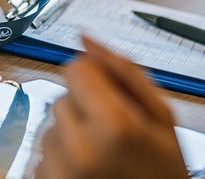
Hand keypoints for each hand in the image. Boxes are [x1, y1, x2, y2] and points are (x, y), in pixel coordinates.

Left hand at [35, 36, 184, 178]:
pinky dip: (61, 159)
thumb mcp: (162, 122)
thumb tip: (88, 39)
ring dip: (72, 135)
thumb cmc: (162, 177)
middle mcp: (80, 148)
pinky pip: (42, 154)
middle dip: (85, 109)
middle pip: (63, 96)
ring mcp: (58, 170)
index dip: (95, 79)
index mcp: (114, 125)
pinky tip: (87, 172)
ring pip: (51, 125)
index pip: (76, 68)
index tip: (111, 97)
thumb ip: (125, 72)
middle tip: (114, 137)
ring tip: (103, 158)